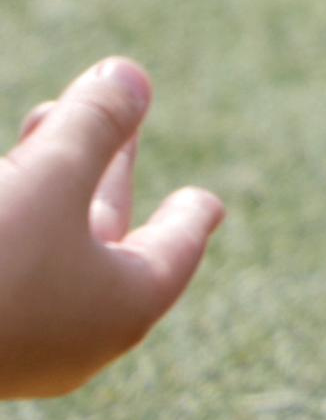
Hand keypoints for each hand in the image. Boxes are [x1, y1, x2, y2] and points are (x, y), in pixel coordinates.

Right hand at [0, 60, 222, 400]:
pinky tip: (5, 172)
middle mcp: (77, 336)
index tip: (210, 201)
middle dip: (107, 168)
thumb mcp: (51, 176)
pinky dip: (14, 211)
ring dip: (49, 178)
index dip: (189, 217)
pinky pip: (10, 267)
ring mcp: (20, 343)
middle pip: (108, 237)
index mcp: (123, 308)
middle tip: (123, 118)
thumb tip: (132, 76)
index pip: (174, 251)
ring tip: (43, 118)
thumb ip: (95, 123)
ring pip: (49, 247)